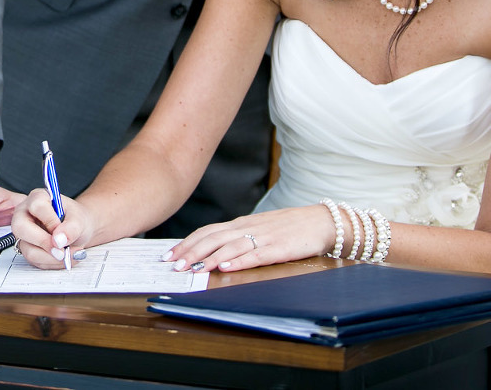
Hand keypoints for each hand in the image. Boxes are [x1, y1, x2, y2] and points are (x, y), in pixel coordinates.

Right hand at [10, 187, 94, 268]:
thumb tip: (58, 241)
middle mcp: (25, 214)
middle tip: (62, 252)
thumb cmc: (76, 219)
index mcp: (37, 198)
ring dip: (52, 257)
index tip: (63, 232)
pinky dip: (52, 263)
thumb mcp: (80, 219)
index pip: (37, 206)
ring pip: (29, 250)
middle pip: (20, 228)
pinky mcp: (27, 248)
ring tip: (70, 254)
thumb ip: (71, 227)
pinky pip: (35, 261)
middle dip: (44, 243)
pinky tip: (64, 257)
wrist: (77, 230)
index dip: (50, 221)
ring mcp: (24, 233)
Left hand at [163, 203, 338, 272]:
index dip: (187, 241)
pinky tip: (226, 266)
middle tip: (173, 264)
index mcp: (241, 223)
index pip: (207, 231)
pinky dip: (238, 261)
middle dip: (190, 251)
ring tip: (192, 268)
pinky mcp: (278, 248)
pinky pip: (255, 255)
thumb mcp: (258, 228)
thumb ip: (238, 236)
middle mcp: (248, 228)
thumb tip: (213, 249)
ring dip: (208, 257)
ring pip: (229, 246)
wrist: (320, 221)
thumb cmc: (288, 227)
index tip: (169, 253)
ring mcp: (263, 237)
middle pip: (213, 238)